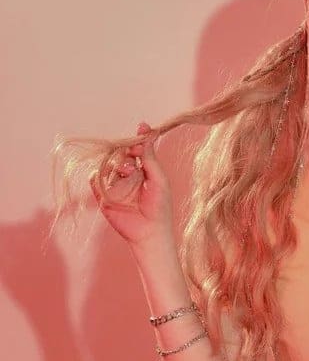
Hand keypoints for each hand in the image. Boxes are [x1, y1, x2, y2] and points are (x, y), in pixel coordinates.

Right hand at [89, 122, 174, 248]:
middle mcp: (128, 176)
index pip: (137, 149)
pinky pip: (95, 180)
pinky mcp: (104, 195)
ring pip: (109, 165)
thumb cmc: (160, 206)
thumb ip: (150, 157)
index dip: (138, 140)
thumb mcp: (158, 179)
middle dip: (127, 150)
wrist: (150, 231)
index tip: (142, 129)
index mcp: (143, 170)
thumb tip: (147, 132)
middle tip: (134, 152)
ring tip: (127, 171)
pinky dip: (99, 177)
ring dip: (118, 164)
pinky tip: (110, 179)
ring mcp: (115, 185)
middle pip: (121, 154)